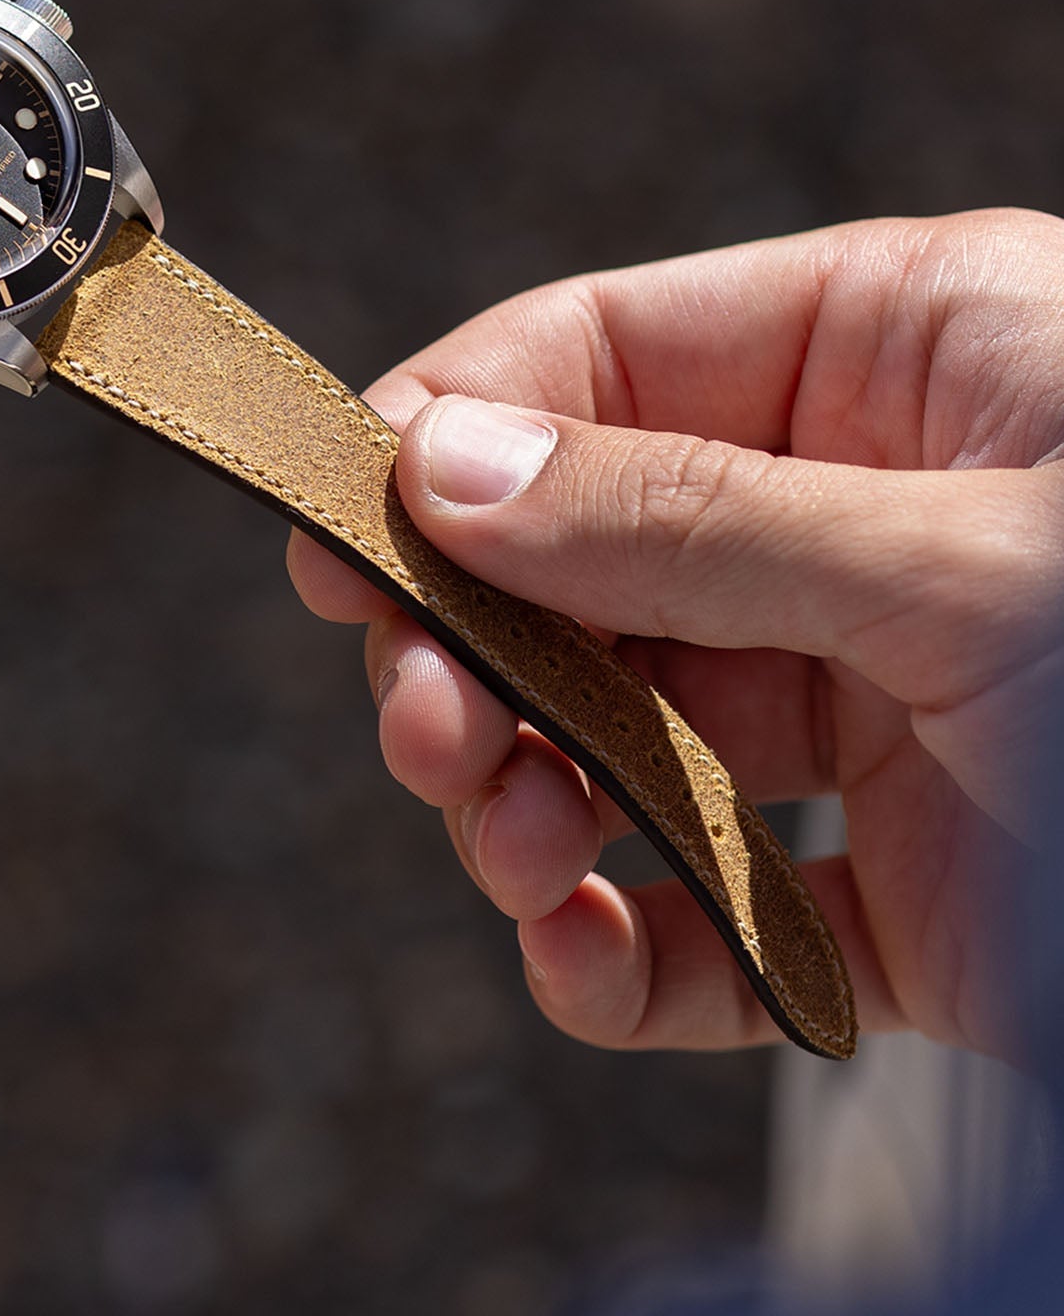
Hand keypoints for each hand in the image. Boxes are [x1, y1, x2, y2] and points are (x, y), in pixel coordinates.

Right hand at [288, 212, 1063, 1058]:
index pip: (606, 355)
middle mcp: (865, 522)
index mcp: (908, 365)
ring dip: (528, 800)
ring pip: (612, 730)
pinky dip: (627, 945)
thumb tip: (441, 466)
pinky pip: (701, 901)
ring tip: (520, 854)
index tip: (339, 523)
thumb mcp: (976, 562)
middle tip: (424, 724)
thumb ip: (690, 518)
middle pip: (573, 552)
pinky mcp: (887, 887)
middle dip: (478, 645)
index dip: (453, 426)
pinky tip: (603, 960)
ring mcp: (870, 705)